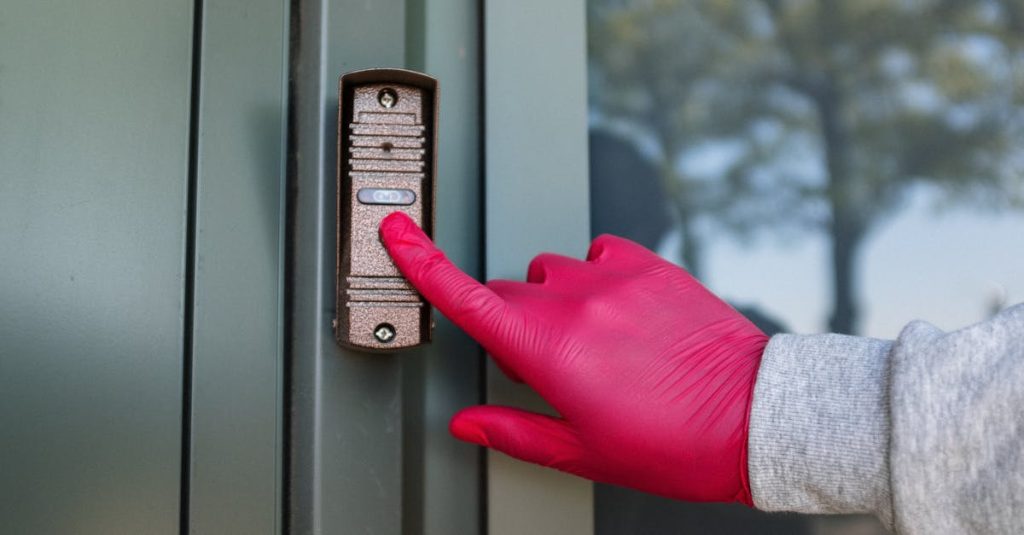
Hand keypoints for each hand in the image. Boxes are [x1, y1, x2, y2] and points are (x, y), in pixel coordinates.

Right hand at [379, 212, 767, 504]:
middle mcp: (577, 302)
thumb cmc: (674, 444)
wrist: (754, 417)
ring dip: (551, 298)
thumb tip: (467, 423)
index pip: (467, 298)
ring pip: (550, 270)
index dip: (421, 261)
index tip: (396, 230)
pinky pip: (598, 253)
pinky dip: (594, 278)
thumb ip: (513, 432)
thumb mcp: (582, 453)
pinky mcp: (650, 265)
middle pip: (507, 291)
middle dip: (509, 323)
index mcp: (550, 350)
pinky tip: (618, 313)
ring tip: (589, 339)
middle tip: (545, 365)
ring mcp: (616, 278)